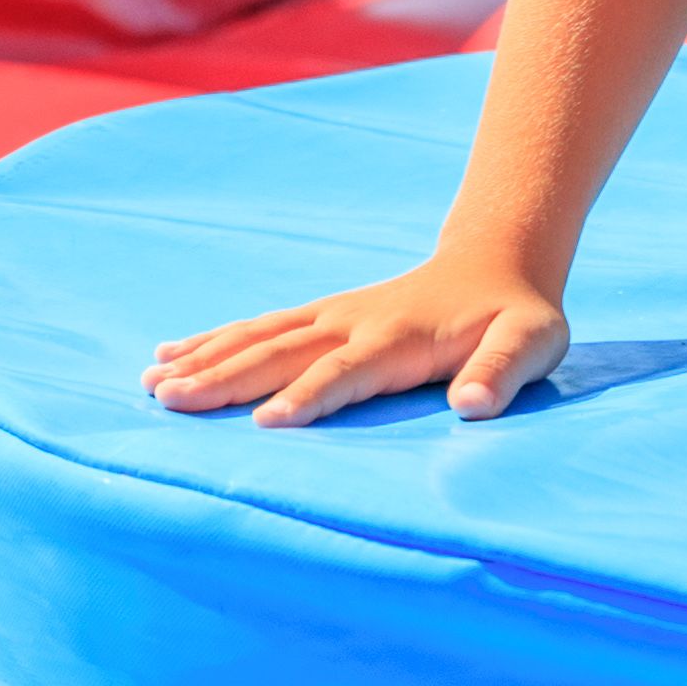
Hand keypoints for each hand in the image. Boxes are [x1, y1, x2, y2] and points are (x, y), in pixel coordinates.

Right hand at [143, 253, 568, 428]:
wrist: (495, 261)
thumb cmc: (516, 316)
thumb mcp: (533, 342)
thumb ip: (503, 371)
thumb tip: (474, 405)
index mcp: (398, 338)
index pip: (345, 372)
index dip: (308, 397)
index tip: (264, 424)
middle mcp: (353, 322)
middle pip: (281, 353)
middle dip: (226, 377)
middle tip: (169, 401)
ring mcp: (331, 315)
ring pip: (259, 337)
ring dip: (206, 359)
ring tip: (153, 383)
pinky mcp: (320, 316)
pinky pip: (259, 328)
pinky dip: (212, 340)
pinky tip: (169, 355)